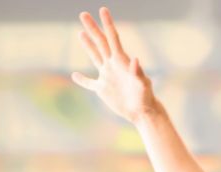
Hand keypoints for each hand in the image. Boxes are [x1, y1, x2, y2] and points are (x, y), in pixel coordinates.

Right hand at [72, 7, 158, 123]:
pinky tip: (74, 76)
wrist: (142, 112)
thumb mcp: (143, 85)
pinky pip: (89, 83)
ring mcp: (107, 76)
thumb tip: (135, 59)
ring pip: (95, 57)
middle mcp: (112, 65)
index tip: (103, 9)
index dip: (108, 24)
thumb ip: (138, 72)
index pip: (112, 38)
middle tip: (83, 13)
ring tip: (80, 33)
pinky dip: (82, 80)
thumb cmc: (145, 97)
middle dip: (92, 28)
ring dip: (87, 45)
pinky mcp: (103, 89)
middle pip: (100, 42)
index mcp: (121, 61)